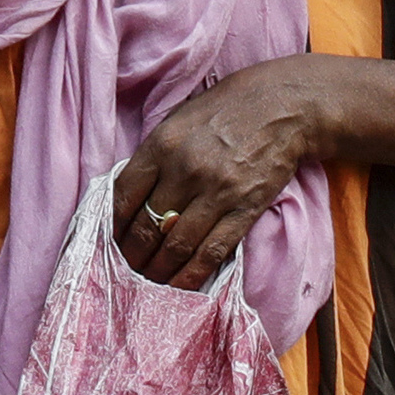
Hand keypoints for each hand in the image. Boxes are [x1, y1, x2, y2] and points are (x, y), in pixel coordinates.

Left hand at [110, 56, 319, 288]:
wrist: (284, 106)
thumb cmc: (227, 109)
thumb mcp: (179, 119)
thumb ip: (155, 155)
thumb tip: (132, 196)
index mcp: (162, 145)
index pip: (124, 196)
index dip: (112, 225)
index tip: (110, 240)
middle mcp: (185, 170)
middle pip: (146, 226)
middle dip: (131, 255)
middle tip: (124, 271)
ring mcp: (216, 192)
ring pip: (175, 245)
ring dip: (156, 270)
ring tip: (147, 284)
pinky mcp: (245, 209)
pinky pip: (212, 251)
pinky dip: (191, 274)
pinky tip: (178, 288)